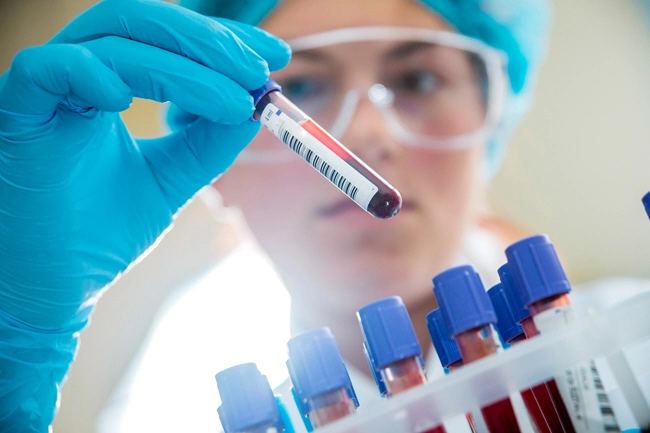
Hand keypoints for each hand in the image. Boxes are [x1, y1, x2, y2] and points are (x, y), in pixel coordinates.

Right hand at [0, 0, 289, 429]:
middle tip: (257, 71)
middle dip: (208, 43)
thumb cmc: (102, 233)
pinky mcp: (17, 113)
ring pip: (112, 43)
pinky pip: (46, 69)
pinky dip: (92, 73)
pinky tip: (131, 99)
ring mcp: (45, 92)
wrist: (57, 287)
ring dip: (181, 67)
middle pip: (142, 24)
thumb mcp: (170, 179)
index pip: (167, 38)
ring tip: (232, 101)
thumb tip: (254, 106)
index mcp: (109, 86)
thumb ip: (206, 143)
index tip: (273, 54)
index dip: (221, 39)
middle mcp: (78, 77)